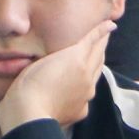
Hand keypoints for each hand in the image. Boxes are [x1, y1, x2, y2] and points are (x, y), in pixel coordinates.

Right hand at [0, 20, 113, 134]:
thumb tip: (69, 52)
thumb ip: (59, 55)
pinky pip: (87, 95)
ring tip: (97, 56)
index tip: (110, 24)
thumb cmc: (30, 83)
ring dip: (97, 64)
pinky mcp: (81, 110)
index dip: (101, 32)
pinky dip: (86, 86)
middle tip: (105, 36)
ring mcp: (86, 95)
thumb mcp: (42, 59)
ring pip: (95, 75)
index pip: (93, 41)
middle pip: (98, 57)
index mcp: (77, 60)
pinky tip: (81, 87)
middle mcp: (87, 76)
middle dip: (102, 46)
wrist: (28, 114)